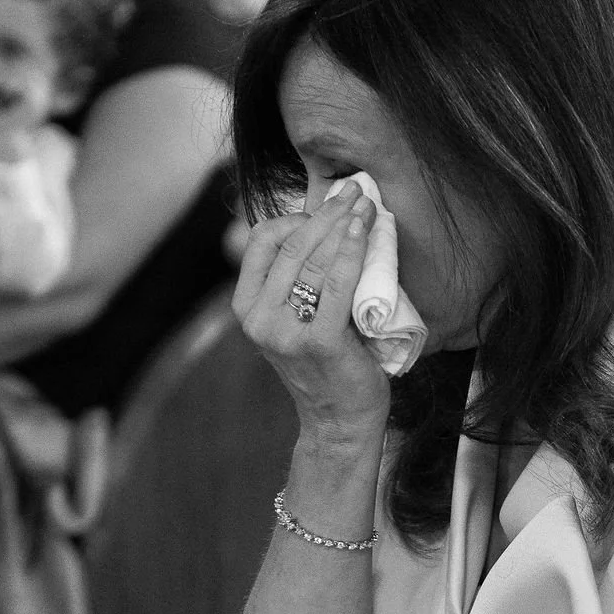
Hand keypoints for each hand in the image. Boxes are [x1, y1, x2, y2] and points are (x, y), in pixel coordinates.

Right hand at [232, 180, 388, 439]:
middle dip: (326, 212)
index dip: (296, 216)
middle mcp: (257, 318)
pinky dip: (352, 250)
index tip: (329, 206)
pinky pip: (337, 283)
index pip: (262, 241)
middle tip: (355, 191)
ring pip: (314, 259)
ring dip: (343, 224)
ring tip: (366, 204)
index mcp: (246, 308)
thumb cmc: (328, 366)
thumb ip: (295, 282)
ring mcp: (285, 331)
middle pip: (291, 245)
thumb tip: (321, 223)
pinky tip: (364, 229)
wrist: (340, 422)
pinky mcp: (319, 342)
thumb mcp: (297, 319)